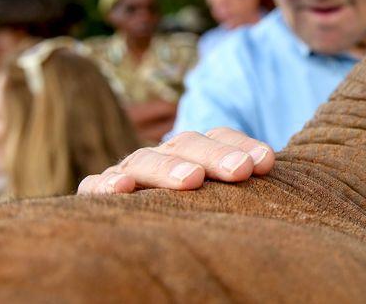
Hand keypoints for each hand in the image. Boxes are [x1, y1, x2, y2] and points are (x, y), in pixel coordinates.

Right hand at [77, 127, 273, 194]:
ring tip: (192, 179)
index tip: (266, 162)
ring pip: (146, 160)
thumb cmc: (199, 212)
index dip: (240, 145)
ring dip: (169, 168)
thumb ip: (240, 182)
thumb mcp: (221, 197)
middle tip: (240, 170)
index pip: (219, 136)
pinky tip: (122, 189)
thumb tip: (269, 166)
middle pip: (188, 144)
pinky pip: (96, 185)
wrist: (132, 230)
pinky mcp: (98, 191)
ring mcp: (129, 171)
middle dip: (215, 155)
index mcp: (195, 150)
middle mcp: (163, 156)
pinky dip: (106, 184)